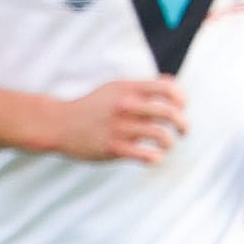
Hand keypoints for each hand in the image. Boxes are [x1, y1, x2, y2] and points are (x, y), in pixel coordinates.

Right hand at [55, 76, 188, 163]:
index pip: (169, 90)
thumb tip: (171, 85)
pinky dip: (156, 158)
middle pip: (171, 114)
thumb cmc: (91, 106)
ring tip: (165, 146)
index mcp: (128, 89)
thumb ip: (142, 87)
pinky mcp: (113, 148)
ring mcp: (120, 127)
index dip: (182, 100)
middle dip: (184, 125)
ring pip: (161, 136)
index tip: (181, 109)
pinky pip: (146, 155)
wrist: (59, 124)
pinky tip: (153, 158)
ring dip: (169, 143)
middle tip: (183, 131)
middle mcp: (126, 106)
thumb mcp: (114, 88)